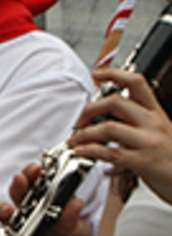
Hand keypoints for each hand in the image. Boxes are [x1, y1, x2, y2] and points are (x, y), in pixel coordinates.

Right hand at [0, 162, 91, 235]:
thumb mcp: (78, 233)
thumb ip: (72, 219)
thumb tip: (75, 202)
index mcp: (48, 203)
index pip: (39, 183)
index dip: (36, 173)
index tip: (38, 168)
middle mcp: (30, 211)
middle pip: (18, 191)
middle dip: (18, 183)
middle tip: (22, 179)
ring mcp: (18, 225)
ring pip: (4, 210)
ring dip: (4, 208)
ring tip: (10, 211)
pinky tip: (0, 231)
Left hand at [70, 67, 171, 203]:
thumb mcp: (161, 132)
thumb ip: (139, 122)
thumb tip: (110, 117)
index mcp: (156, 113)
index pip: (136, 82)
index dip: (115, 74)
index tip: (98, 73)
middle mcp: (153, 124)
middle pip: (116, 102)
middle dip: (90, 109)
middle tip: (79, 120)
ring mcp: (148, 142)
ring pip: (109, 127)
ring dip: (85, 133)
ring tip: (75, 139)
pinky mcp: (143, 162)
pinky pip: (110, 152)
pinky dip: (90, 150)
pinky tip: (82, 152)